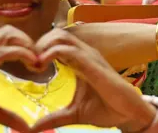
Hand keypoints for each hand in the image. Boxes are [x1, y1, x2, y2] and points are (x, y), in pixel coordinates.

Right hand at [0, 25, 36, 131]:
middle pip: (9, 30)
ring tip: (36, 62)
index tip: (36, 62)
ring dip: (27, 45)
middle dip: (28, 41)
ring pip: (8, 35)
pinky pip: (4, 51)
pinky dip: (22, 53)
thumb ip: (9, 116)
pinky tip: (31, 63)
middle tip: (38, 60)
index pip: (7, 36)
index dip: (25, 45)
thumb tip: (26, 128)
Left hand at [30, 29, 157, 131]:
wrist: (129, 115)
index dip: (39, 49)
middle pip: (56, 34)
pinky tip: (42, 65)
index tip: (28, 66)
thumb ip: (54, 118)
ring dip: (42, 46)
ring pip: (61, 37)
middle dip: (38, 44)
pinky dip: (52, 53)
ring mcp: (89, 57)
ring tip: (34, 64)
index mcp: (79, 61)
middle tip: (28, 64)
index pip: (56, 42)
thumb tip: (33, 128)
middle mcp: (84, 54)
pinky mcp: (94, 64)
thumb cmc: (106, 109)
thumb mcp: (73, 114)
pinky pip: (70, 50)